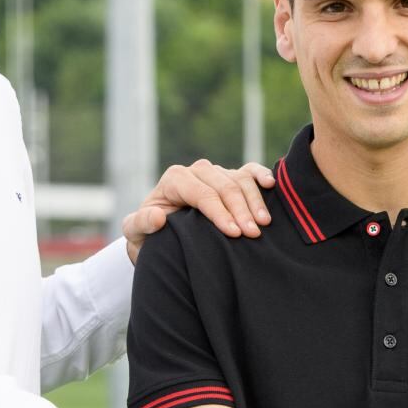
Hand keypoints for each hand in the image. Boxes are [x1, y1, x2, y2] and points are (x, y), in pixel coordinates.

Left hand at [123, 160, 273, 261]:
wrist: (161, 236)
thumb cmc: (149, 236)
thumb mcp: (136, 234)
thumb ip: (141, 224)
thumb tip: (159, 218)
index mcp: (174, 179)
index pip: (202, 193)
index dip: (219, 213)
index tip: (234, 234)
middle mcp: (196, 171)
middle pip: (224, 185)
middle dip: (240, 210)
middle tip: (253, 234)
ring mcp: (215, 173)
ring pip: (240, 178)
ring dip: (254, 201)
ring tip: (263, 224)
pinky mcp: (230, 178)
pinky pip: (249, 171)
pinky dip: (261, 175)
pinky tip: (271, 186)